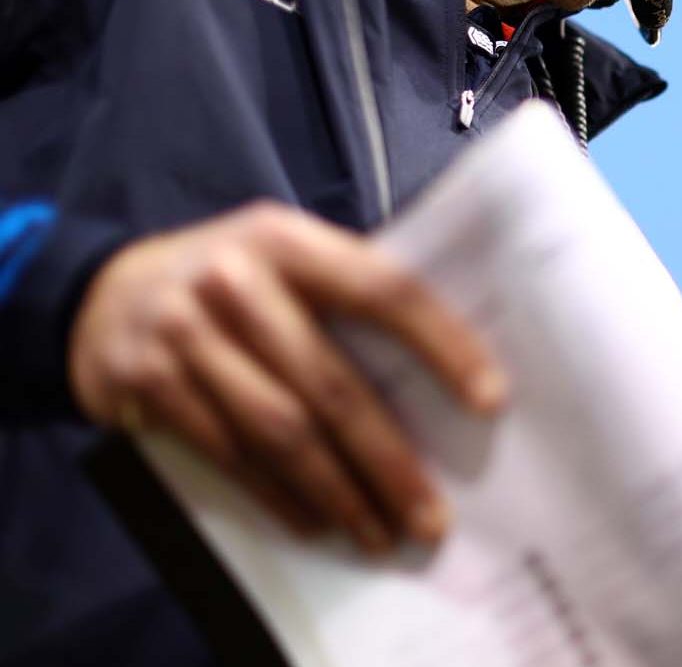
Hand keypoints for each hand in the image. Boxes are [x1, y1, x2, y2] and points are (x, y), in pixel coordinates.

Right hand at [69, 201, 506, 552]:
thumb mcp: (284, 256)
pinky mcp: (146, 383)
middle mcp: (234, 282)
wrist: (98, 291)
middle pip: (330, 384)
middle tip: (431, 515)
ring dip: (337, 492)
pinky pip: (227, 453)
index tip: (490, 399)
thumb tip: (450, 364)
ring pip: (280, 430)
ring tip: (380, 533)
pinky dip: (276, 494)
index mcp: (286, 240)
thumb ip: (347, 291)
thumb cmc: (229, 279)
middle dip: (388, 459)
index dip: (442, 344)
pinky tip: (313, 521)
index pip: (383, 290)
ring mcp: (184, 333)